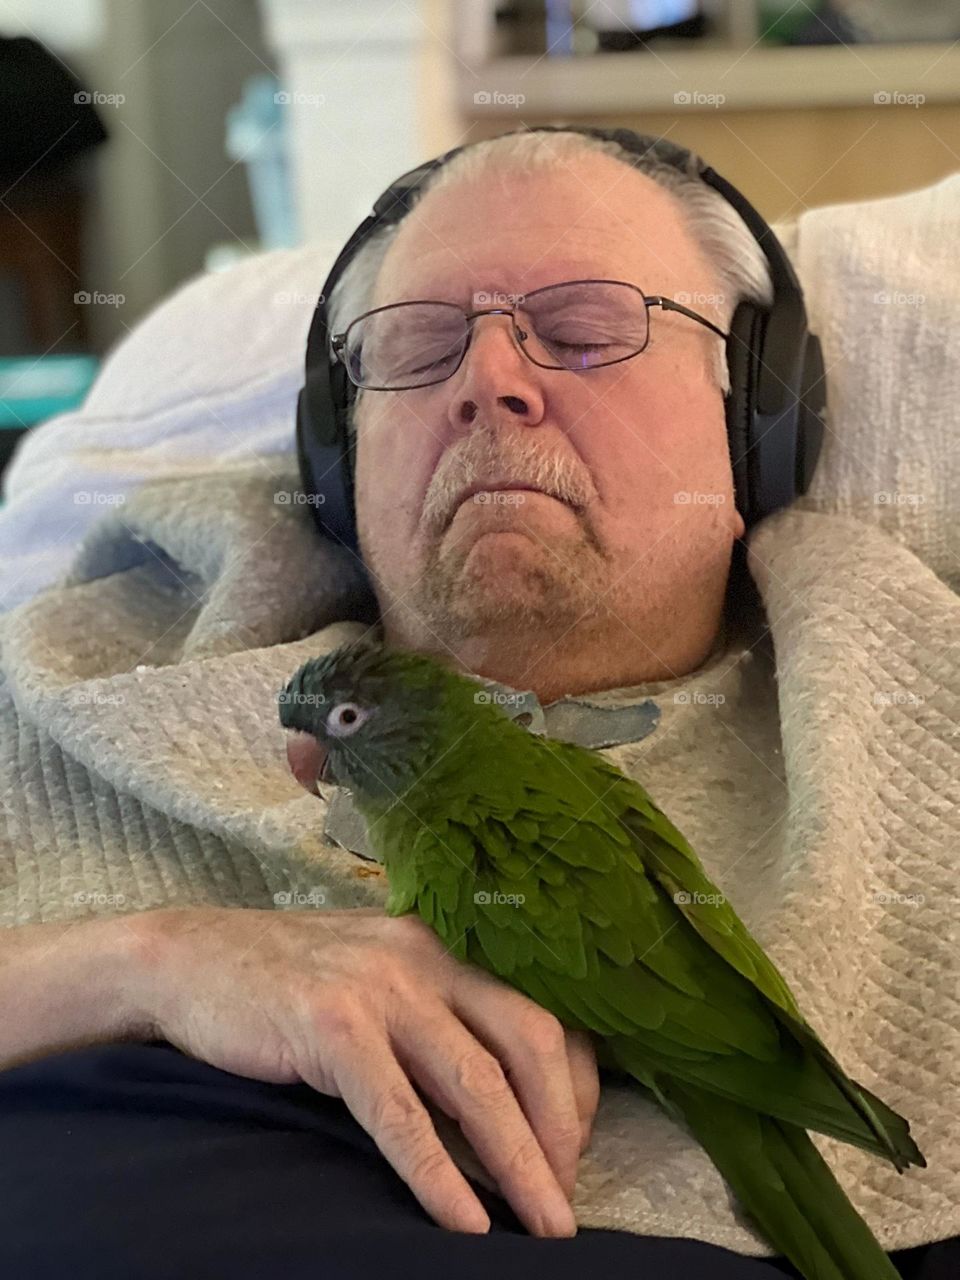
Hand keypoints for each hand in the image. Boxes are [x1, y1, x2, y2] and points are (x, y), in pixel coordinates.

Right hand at [129, 906, 598, 1236]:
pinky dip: (438, 1173)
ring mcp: (378, 989)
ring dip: (519, 1161)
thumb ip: (433, 1020)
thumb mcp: (376, 981)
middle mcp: (424, 958)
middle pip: (528, 1041)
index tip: (575, 1147)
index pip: (540, 1012)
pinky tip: (464, 1220)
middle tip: (568, 1199)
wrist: (188, 959)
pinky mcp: (331, 1027)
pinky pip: (400, 1113)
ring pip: (474, 1082)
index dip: (574, 1085)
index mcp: (442, 947)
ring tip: (546, 1225)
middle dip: (562, 1126)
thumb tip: (495, 1101)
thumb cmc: (286, 981)